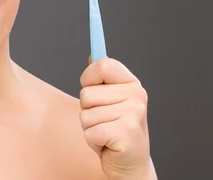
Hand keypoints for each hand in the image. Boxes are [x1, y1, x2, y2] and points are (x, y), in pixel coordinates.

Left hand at [79, 57, 155, 179]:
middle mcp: (137, 96)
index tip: (91, 85)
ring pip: (85, 114)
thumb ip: (102, 79)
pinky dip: (93, 141)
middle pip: (86, 93)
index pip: (103, 64)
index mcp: (132, 84)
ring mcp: (133, 115)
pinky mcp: (126, 134)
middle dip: (87, 110)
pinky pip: (90, 132)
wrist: (131, 164)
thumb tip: (93, 56)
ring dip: (90, 127)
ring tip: (106, 132)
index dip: (89, 76)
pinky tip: (107, 144)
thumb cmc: (116, 129)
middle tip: (104, 120)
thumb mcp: (110, 100)